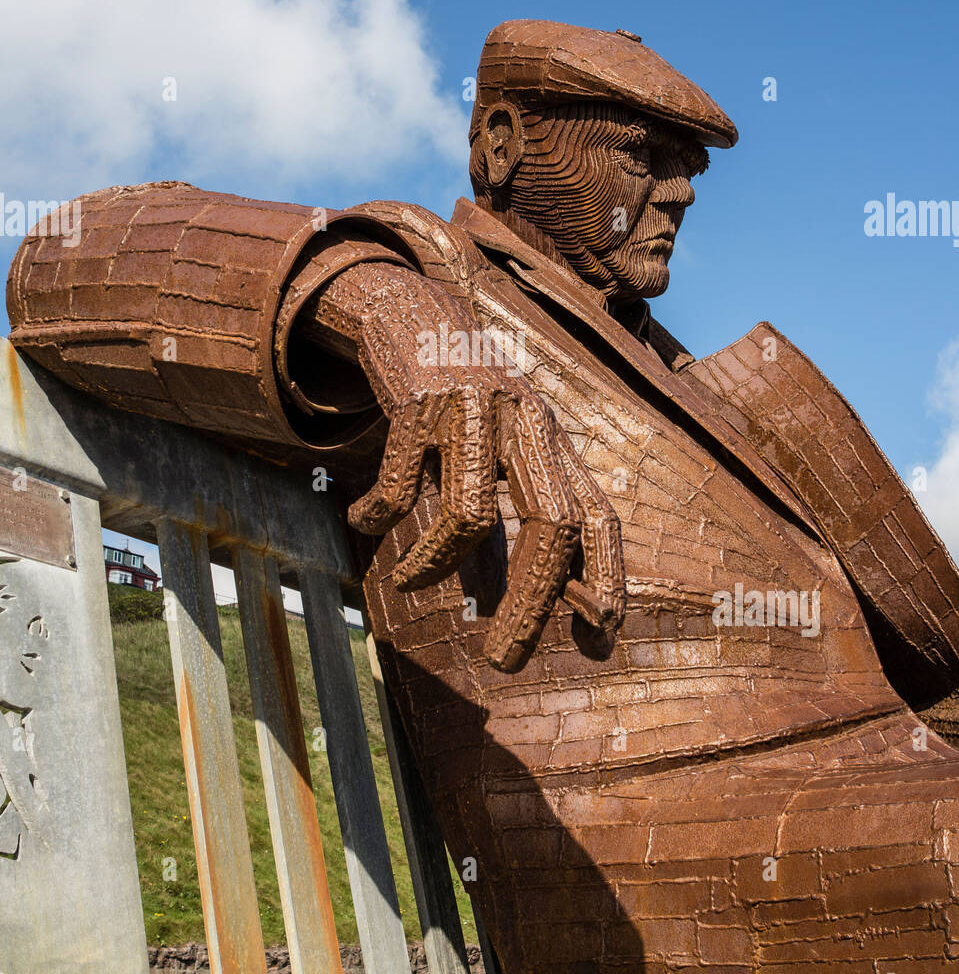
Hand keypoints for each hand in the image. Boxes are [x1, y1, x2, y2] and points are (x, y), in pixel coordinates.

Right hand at [311, 263, 625, 671]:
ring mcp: (477, 411)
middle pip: (551, 525)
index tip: (601, 636)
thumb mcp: (495, 459)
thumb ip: (502, 524)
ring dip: (435, 564)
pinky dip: (381, 512)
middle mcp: (527, 427)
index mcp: (553, 446)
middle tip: (502, 660)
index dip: (607, 578)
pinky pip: (401, 478)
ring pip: (471, 512)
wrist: (414, 313)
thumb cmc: (462, 405)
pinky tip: (367, 521)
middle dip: (532, 604)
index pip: (597, 517)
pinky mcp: (421, 399)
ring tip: (406, 585)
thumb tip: (495, 606)